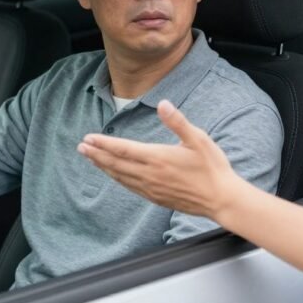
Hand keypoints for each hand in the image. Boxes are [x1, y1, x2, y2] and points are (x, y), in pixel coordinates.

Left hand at [78, 100, 247, 220]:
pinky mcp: (156, 198)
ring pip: (120, 177)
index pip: (122, 149)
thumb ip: (178, 121)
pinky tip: (115, 176)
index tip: (88, 138)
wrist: (221, 199)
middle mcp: (150, 174)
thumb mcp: (198, 139)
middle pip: (116, 164)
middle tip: (81, 148)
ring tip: (92, 159)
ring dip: (104, 167)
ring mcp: (152, 188)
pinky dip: (118, 179)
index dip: (103, 144)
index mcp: (157, 157)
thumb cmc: (212, 167)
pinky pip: (131, 188)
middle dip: (96, 155)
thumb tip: (163, 103)